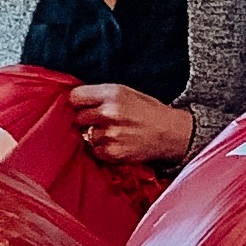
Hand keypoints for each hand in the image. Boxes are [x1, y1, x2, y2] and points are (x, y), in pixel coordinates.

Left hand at [68, 85, 195, 166]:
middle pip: (77, 117)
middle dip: (85, 120)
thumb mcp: (127, 92)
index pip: (74, 96)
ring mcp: (111, 134)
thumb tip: (73, 101)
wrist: (172, 134)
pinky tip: (118, 144)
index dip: (77, 102)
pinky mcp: (113, 152)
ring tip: (114, 133)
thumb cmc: (149, 111)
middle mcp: (110, 112)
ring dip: (95, 136)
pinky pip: (95, 151)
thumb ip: (101, 95)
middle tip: (100, 121)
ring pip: (85, 136)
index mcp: (113, 93)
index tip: (82, 106)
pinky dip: (102, 149)